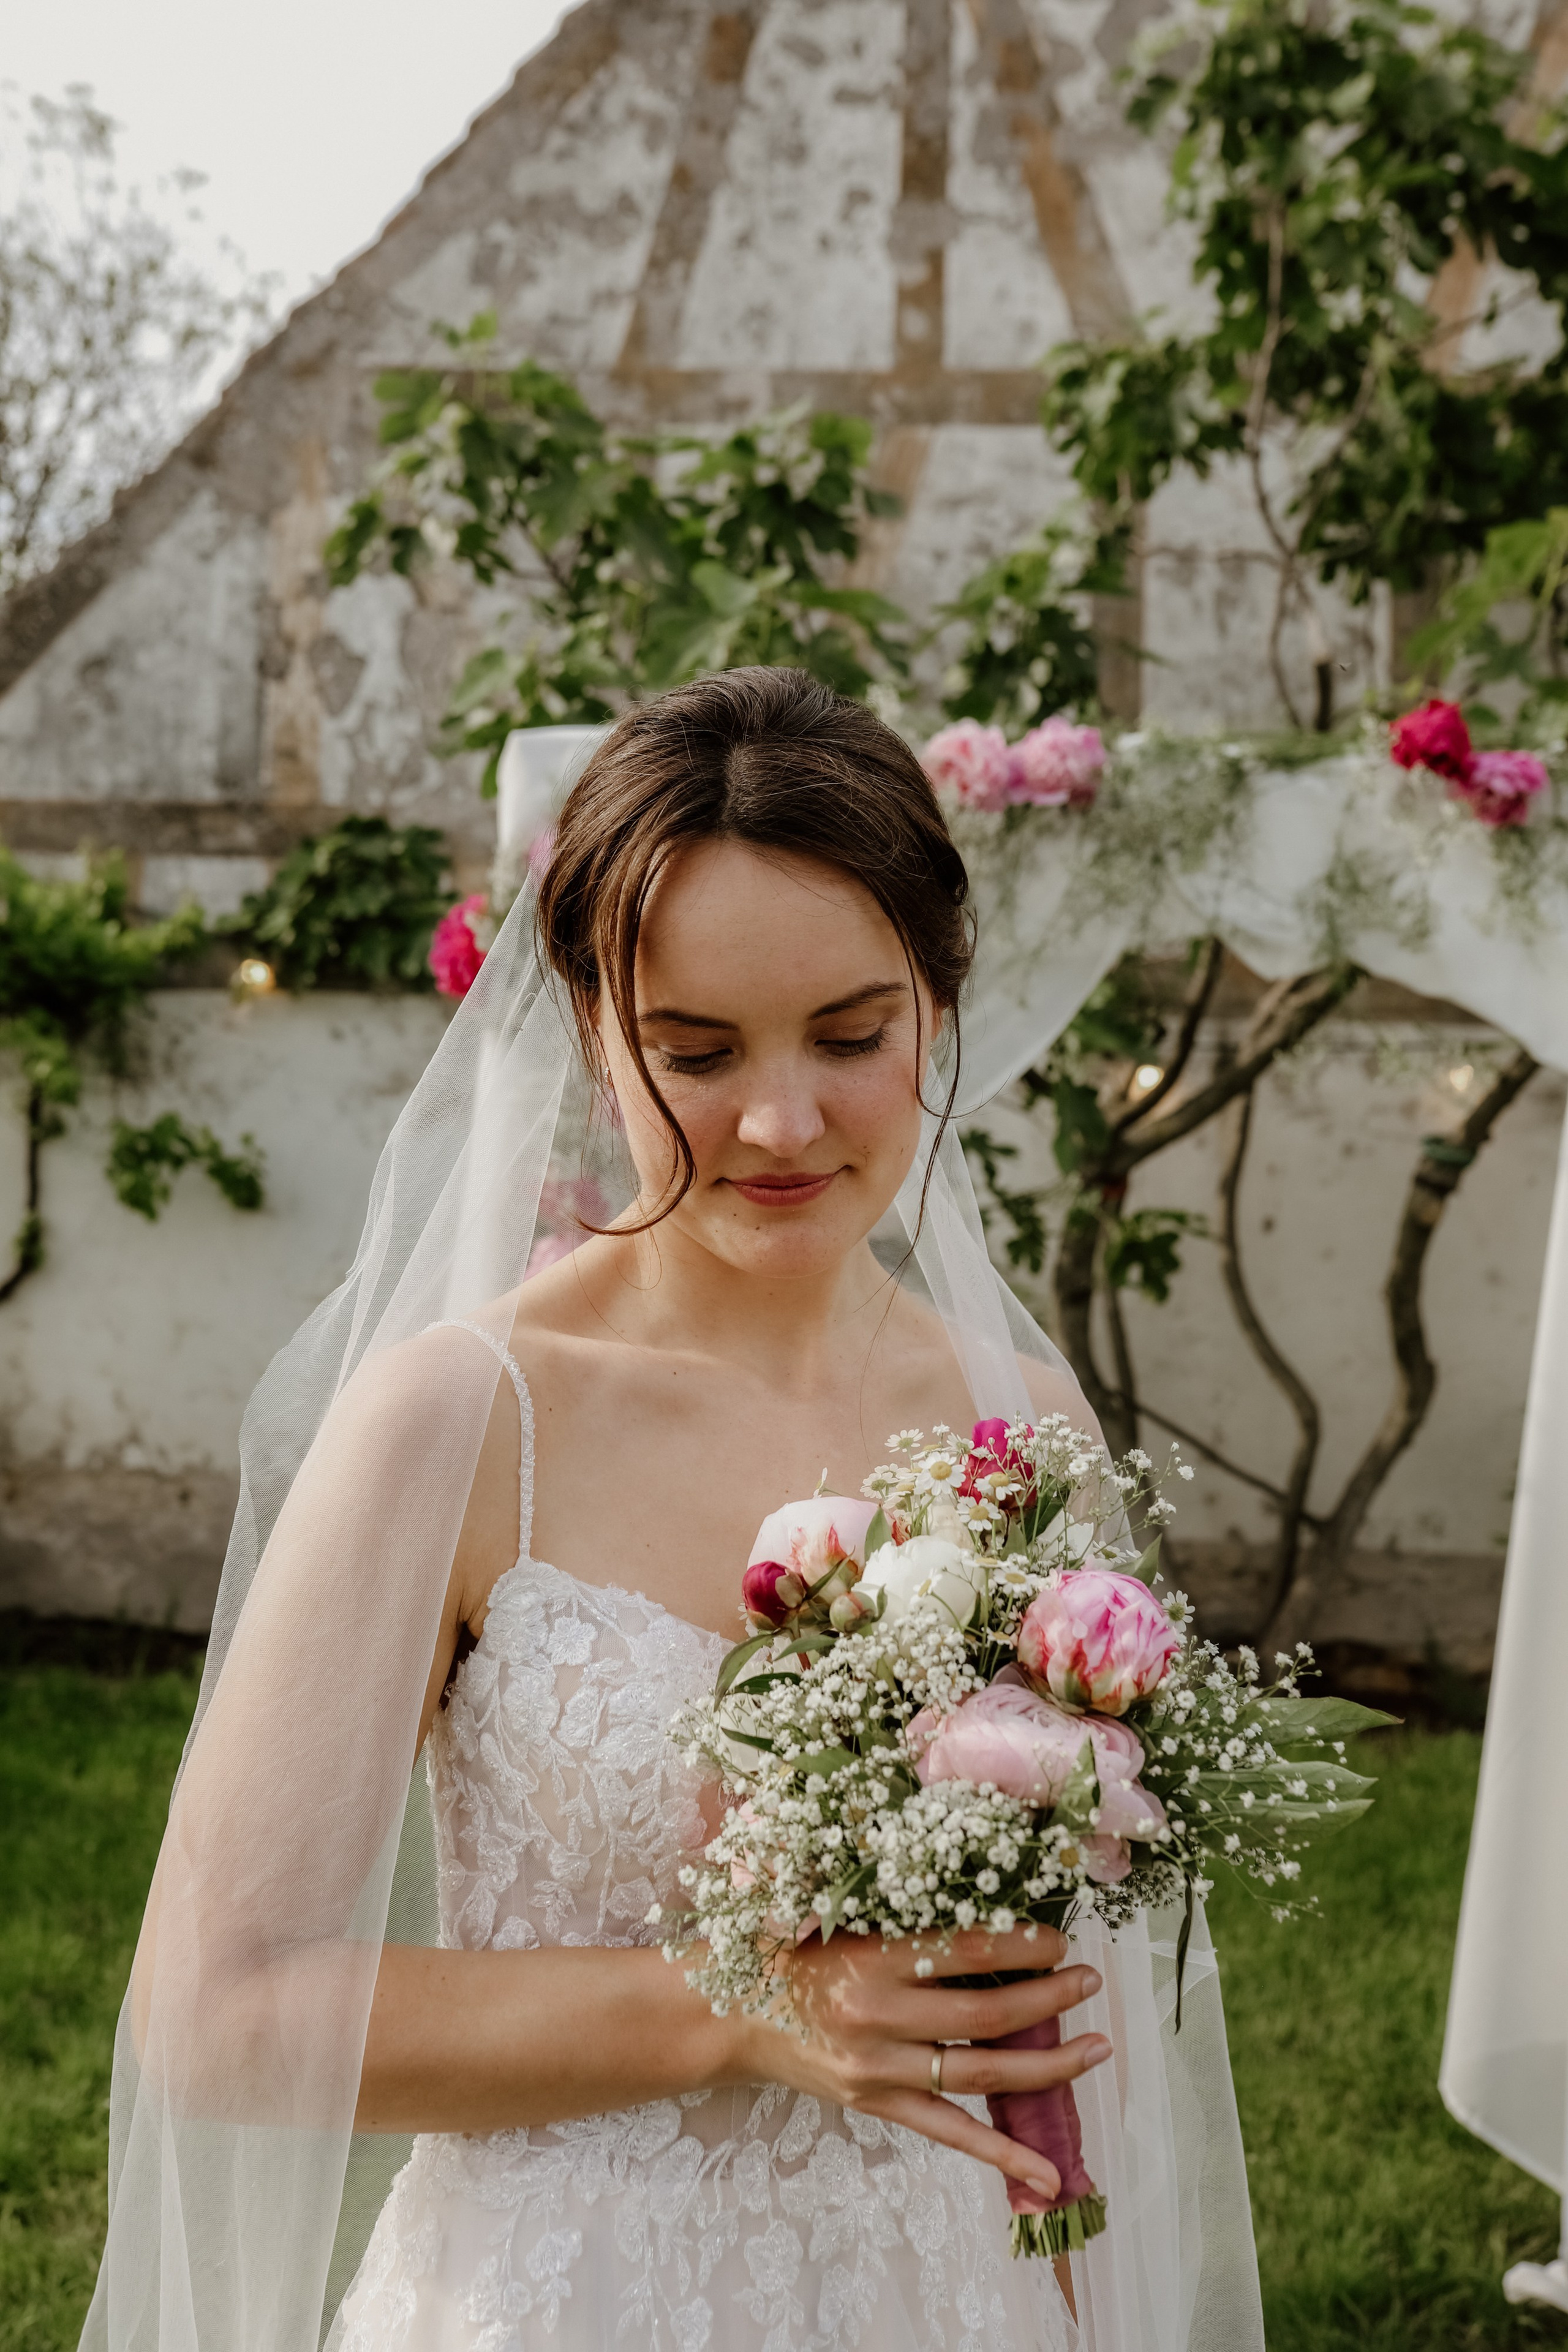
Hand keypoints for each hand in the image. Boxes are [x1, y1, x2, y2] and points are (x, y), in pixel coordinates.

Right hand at [736, 1923, 1110, 2199]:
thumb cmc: (783, 1950)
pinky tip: (1049, 2177)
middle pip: (986, 2015)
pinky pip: (951, 2134)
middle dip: (1050, 2000)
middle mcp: (878, 2017)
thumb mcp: (833, 1914)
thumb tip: (976, 1900)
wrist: (724, 2014)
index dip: (1020, 1945)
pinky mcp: (876, 2105)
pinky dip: (1003, 2156)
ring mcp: (879, 2070)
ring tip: (1096, 2051)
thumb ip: (896, 1912)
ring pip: (981, 2074)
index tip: (1059, 1938)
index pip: (965, 1950)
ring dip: (1048, 2067)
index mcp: (871, 1958)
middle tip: (1092, 1982)